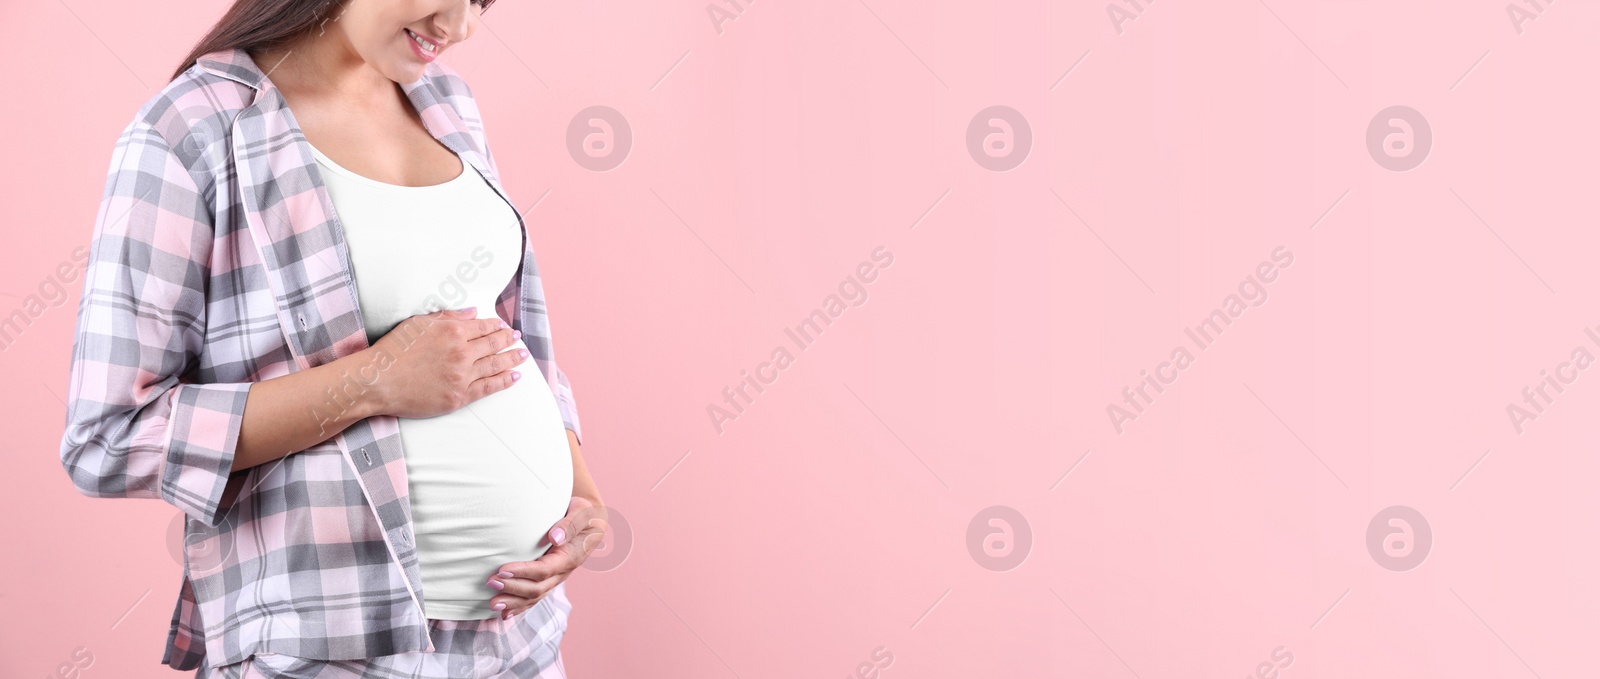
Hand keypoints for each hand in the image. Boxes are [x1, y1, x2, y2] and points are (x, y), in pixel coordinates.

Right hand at [365, 306, 528, 418]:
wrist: (378, 381)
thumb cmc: (394, 350)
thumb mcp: (418, 323)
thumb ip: (448, 317)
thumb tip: (473, 313)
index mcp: (452, 332)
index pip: (483, 327)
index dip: (496, 326)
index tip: (503, 326)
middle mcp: (461, 353)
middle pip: (493, 345)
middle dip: (508, 339)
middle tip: (517, 337)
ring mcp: (462, 376)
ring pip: (495, 365)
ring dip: (512, 359)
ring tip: (523, 355)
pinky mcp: (459, 397)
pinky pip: (488, 388)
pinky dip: (504, 381)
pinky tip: (514, 377)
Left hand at [485, 497, 607, 619]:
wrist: (590, 521)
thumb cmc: (584, 513)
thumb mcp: (582, 512)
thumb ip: (570, 524)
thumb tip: (555, 538)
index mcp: (570, 557)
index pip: (544, 570)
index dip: (523, 572)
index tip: (502, 570)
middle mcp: (563, 572)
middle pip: (537, 588)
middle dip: (513, 588)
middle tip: (490, 583)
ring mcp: (556, 579)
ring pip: (534, 597)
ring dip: (513, 602)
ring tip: (492, 603)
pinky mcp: (549, 580)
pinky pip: (535, 598)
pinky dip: (519, 608)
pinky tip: (504, 614)